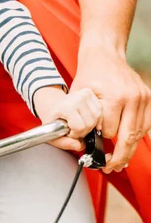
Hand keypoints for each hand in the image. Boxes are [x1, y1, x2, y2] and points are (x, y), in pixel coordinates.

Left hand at [34, 86, 102, 151]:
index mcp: (66, 106)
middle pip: (90, 123)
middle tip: (74, 129)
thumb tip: (79, 146)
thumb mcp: (52, 133)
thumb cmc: (52, 118)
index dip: (75, 134)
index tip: (69, 132)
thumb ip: (64, 143)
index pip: (80, 127)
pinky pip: (100, 112)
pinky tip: (86, 119)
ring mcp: (86, 94)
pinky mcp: (92, 94)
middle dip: (83, 131)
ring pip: (97, 118)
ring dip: (90, 126)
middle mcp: (78, 98)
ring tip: (80, 124)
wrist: (52, 104)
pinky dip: (95, 119)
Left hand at [72, 45, 150, 172]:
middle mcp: (133, 98)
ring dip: (130, 149)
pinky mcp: (148, 97)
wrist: (104, 54)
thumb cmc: (89, 75)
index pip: (109, 132)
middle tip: (110, 168)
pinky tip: (128, 145)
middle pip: (128, 136)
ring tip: (120, 162)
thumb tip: (83, 141)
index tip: (96, 151)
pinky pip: (145, 124)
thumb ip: (82, 118)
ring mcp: (143, 98)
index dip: (101, 142)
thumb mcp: (78, 96)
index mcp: (115, 98)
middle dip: (119, 156)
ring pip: (139, 132)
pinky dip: (137, 136)